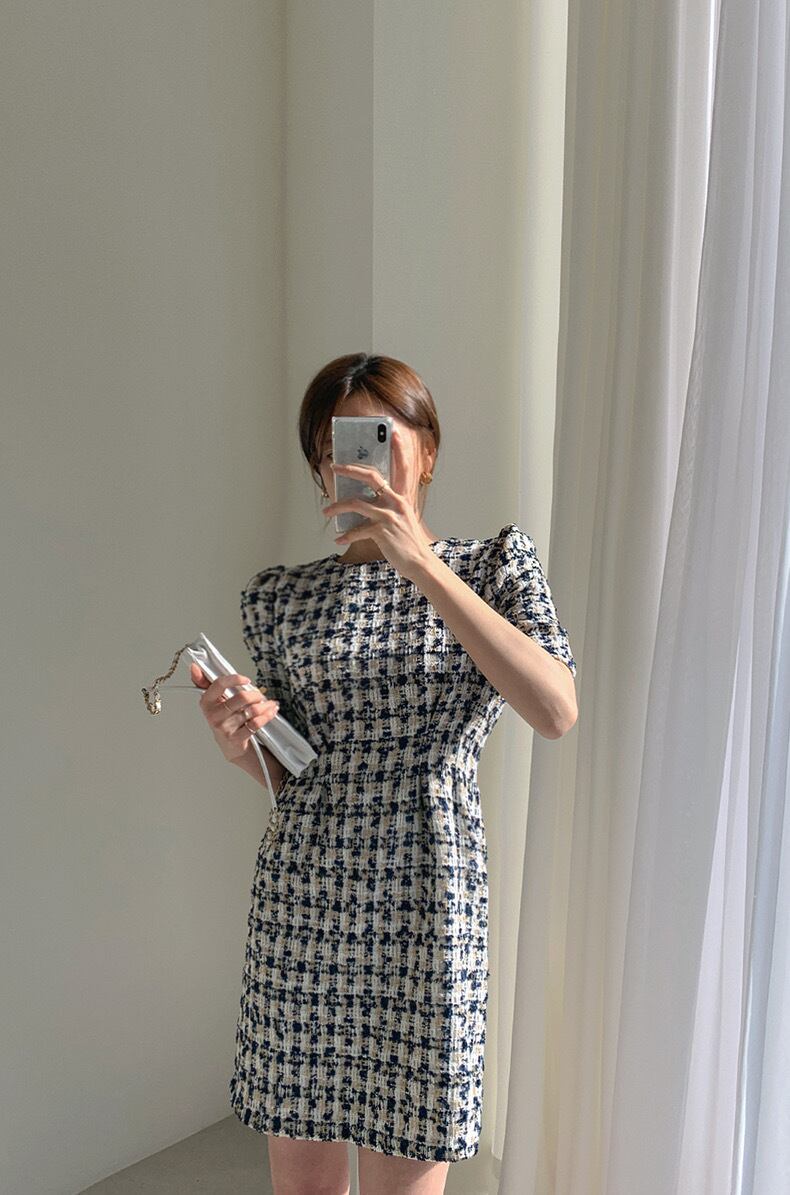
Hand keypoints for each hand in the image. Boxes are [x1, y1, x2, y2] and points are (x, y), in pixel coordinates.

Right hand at [190, 663, 279, 762]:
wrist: (229, 746)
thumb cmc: (223, 719)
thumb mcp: (213, 700)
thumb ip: (204, 682)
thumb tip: (194, 667)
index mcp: (207, 702)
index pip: (220, 684)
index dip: (235, 679)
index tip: (246, 679)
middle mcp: (214, 715)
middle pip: (241, 698)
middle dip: (256, 694)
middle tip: (261, 694)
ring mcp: (225, 728)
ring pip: (252, 710)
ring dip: (265, 705)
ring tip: (270, 703)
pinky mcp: (236, 738)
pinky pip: (256, 724)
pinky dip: (267, 716)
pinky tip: (270, 712)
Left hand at [321, 426, 435, 577]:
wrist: (419, 562)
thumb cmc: (407, 540)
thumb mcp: (402, 518)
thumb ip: (388, 504)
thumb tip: (362, 499)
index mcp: (403, 496)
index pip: (402, 467)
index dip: (398, 449)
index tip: (393, 431)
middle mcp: (397, 501)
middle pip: (370, 476)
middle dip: (349, 470)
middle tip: (335, 467)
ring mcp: (389, 516)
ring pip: (356, 503)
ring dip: (337, 507)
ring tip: (326, 512)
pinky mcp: (382, 531)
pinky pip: (357, 530)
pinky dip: (346, 535)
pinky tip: (338, 540)